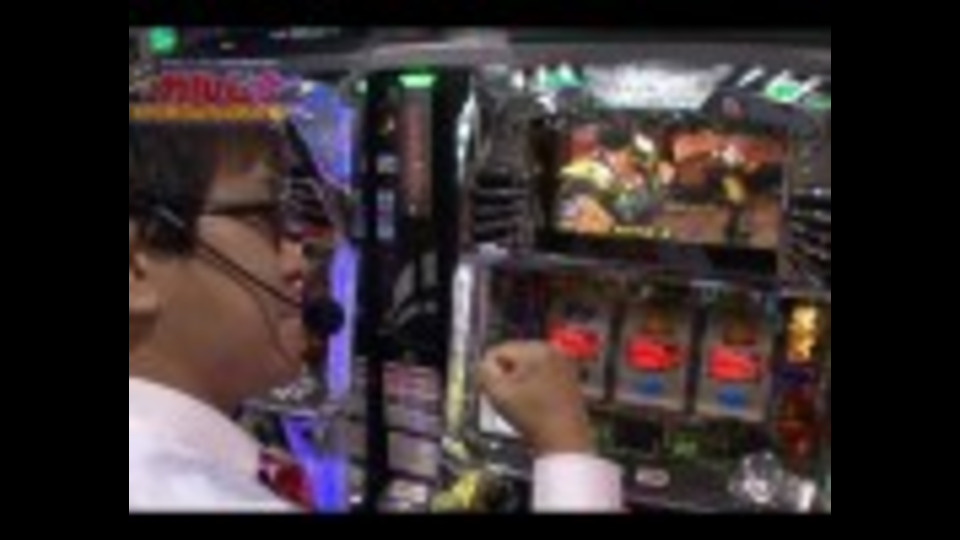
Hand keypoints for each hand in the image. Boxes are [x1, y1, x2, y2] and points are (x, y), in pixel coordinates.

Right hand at [477, 341, 592, 455]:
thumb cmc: (530, 417)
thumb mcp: (497, 393)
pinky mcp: (571, 377)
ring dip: (521, 380)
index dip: (490, 373)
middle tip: (510, 399)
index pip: (497, 351)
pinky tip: (537, 402)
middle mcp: (552, 350)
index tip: (497, 394)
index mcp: (535, 349)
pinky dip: (536, 385)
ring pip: (528, 366)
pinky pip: (542, 374)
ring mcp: (564, 363)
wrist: (564, 441)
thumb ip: (483, 371)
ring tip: (524, 402)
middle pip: (514, 356)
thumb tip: (484, 363)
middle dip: (507, 375)